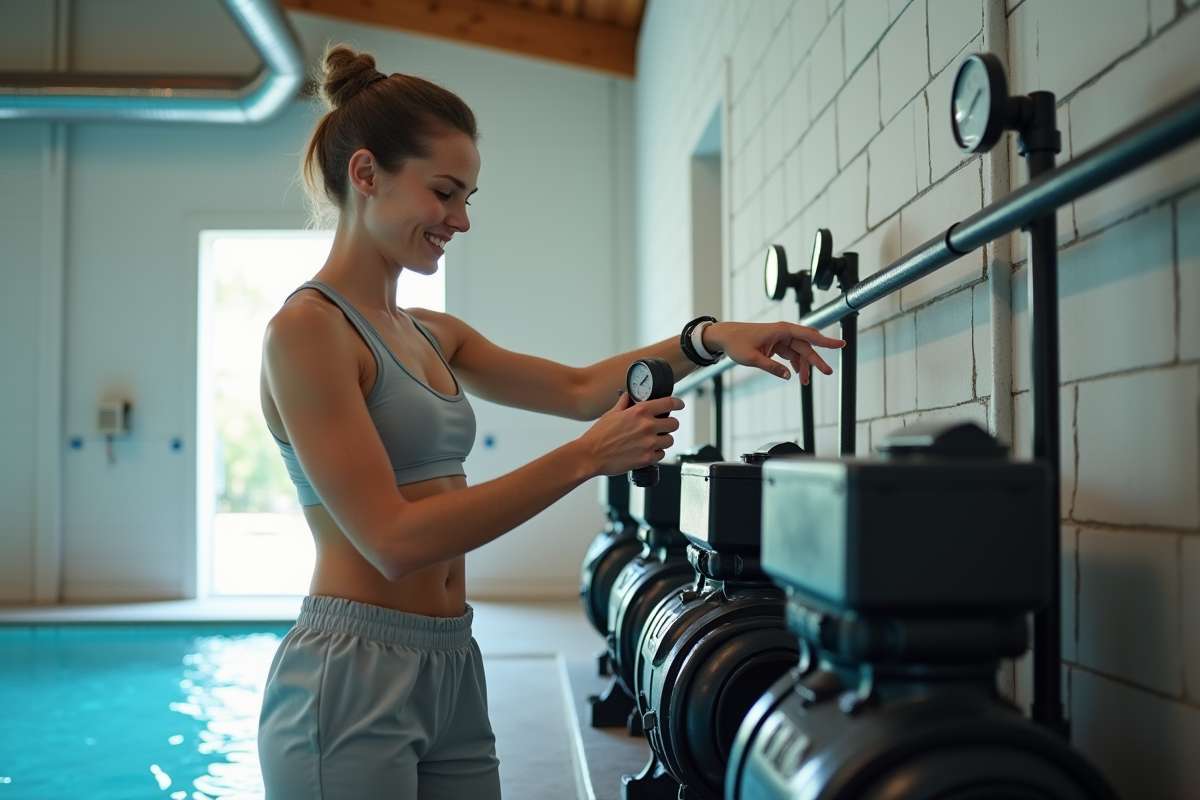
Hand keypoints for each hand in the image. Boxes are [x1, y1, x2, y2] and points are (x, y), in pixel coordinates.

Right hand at [577, 391, 683, 476]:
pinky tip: (647, 451)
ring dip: (663, 440)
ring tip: (652, 440)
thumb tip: (628, 396)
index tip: (679, 405)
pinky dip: (656, 453)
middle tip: (662, 426)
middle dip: (669, 424)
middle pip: (674, 424)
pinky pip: (661, 454)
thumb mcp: (611, 414)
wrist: (590, 455)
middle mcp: (647, 426)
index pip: (669, 404)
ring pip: (670, 440)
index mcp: (639, 412)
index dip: (678, 403)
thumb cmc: (598, 436)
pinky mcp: (647, 458)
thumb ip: (624, 404)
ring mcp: (649, 443)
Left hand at [704, 321, 844, 383]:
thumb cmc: (736, 342)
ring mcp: (781, 339)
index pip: (808, 335)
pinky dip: (795, 365)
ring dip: (804, 367)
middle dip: (817, 360)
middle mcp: (784, 332)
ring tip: (806, 383)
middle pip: (806, 347)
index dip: (825, 340)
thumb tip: (788, 375)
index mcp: (781, 330)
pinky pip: (791, 355)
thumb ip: (771, 367)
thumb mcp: (752, 358)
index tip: (840, 344)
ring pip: (799, 353)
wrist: (724, 336)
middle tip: (828, 372)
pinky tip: (797, 376)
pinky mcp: (776, 345)